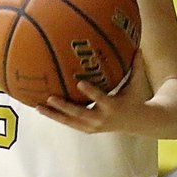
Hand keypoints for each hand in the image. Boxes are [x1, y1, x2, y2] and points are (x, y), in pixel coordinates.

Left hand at [35, 50, 149, 133]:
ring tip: (38, 107)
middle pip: (80, 113)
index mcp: (113, 106)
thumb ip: (136, 66)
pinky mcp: (87, 130)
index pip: (101, 98)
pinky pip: (69, 123)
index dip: (91, 92)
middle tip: (50, 98)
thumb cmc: (134, 98)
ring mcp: (93, 126)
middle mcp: (101, 118)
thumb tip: (138, 47)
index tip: (79, 82)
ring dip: (54, 115)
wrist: (135, 123)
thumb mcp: (136, 84)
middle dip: (64, 106)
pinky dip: (56, 117)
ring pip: (70, 121)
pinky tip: (42, 110)